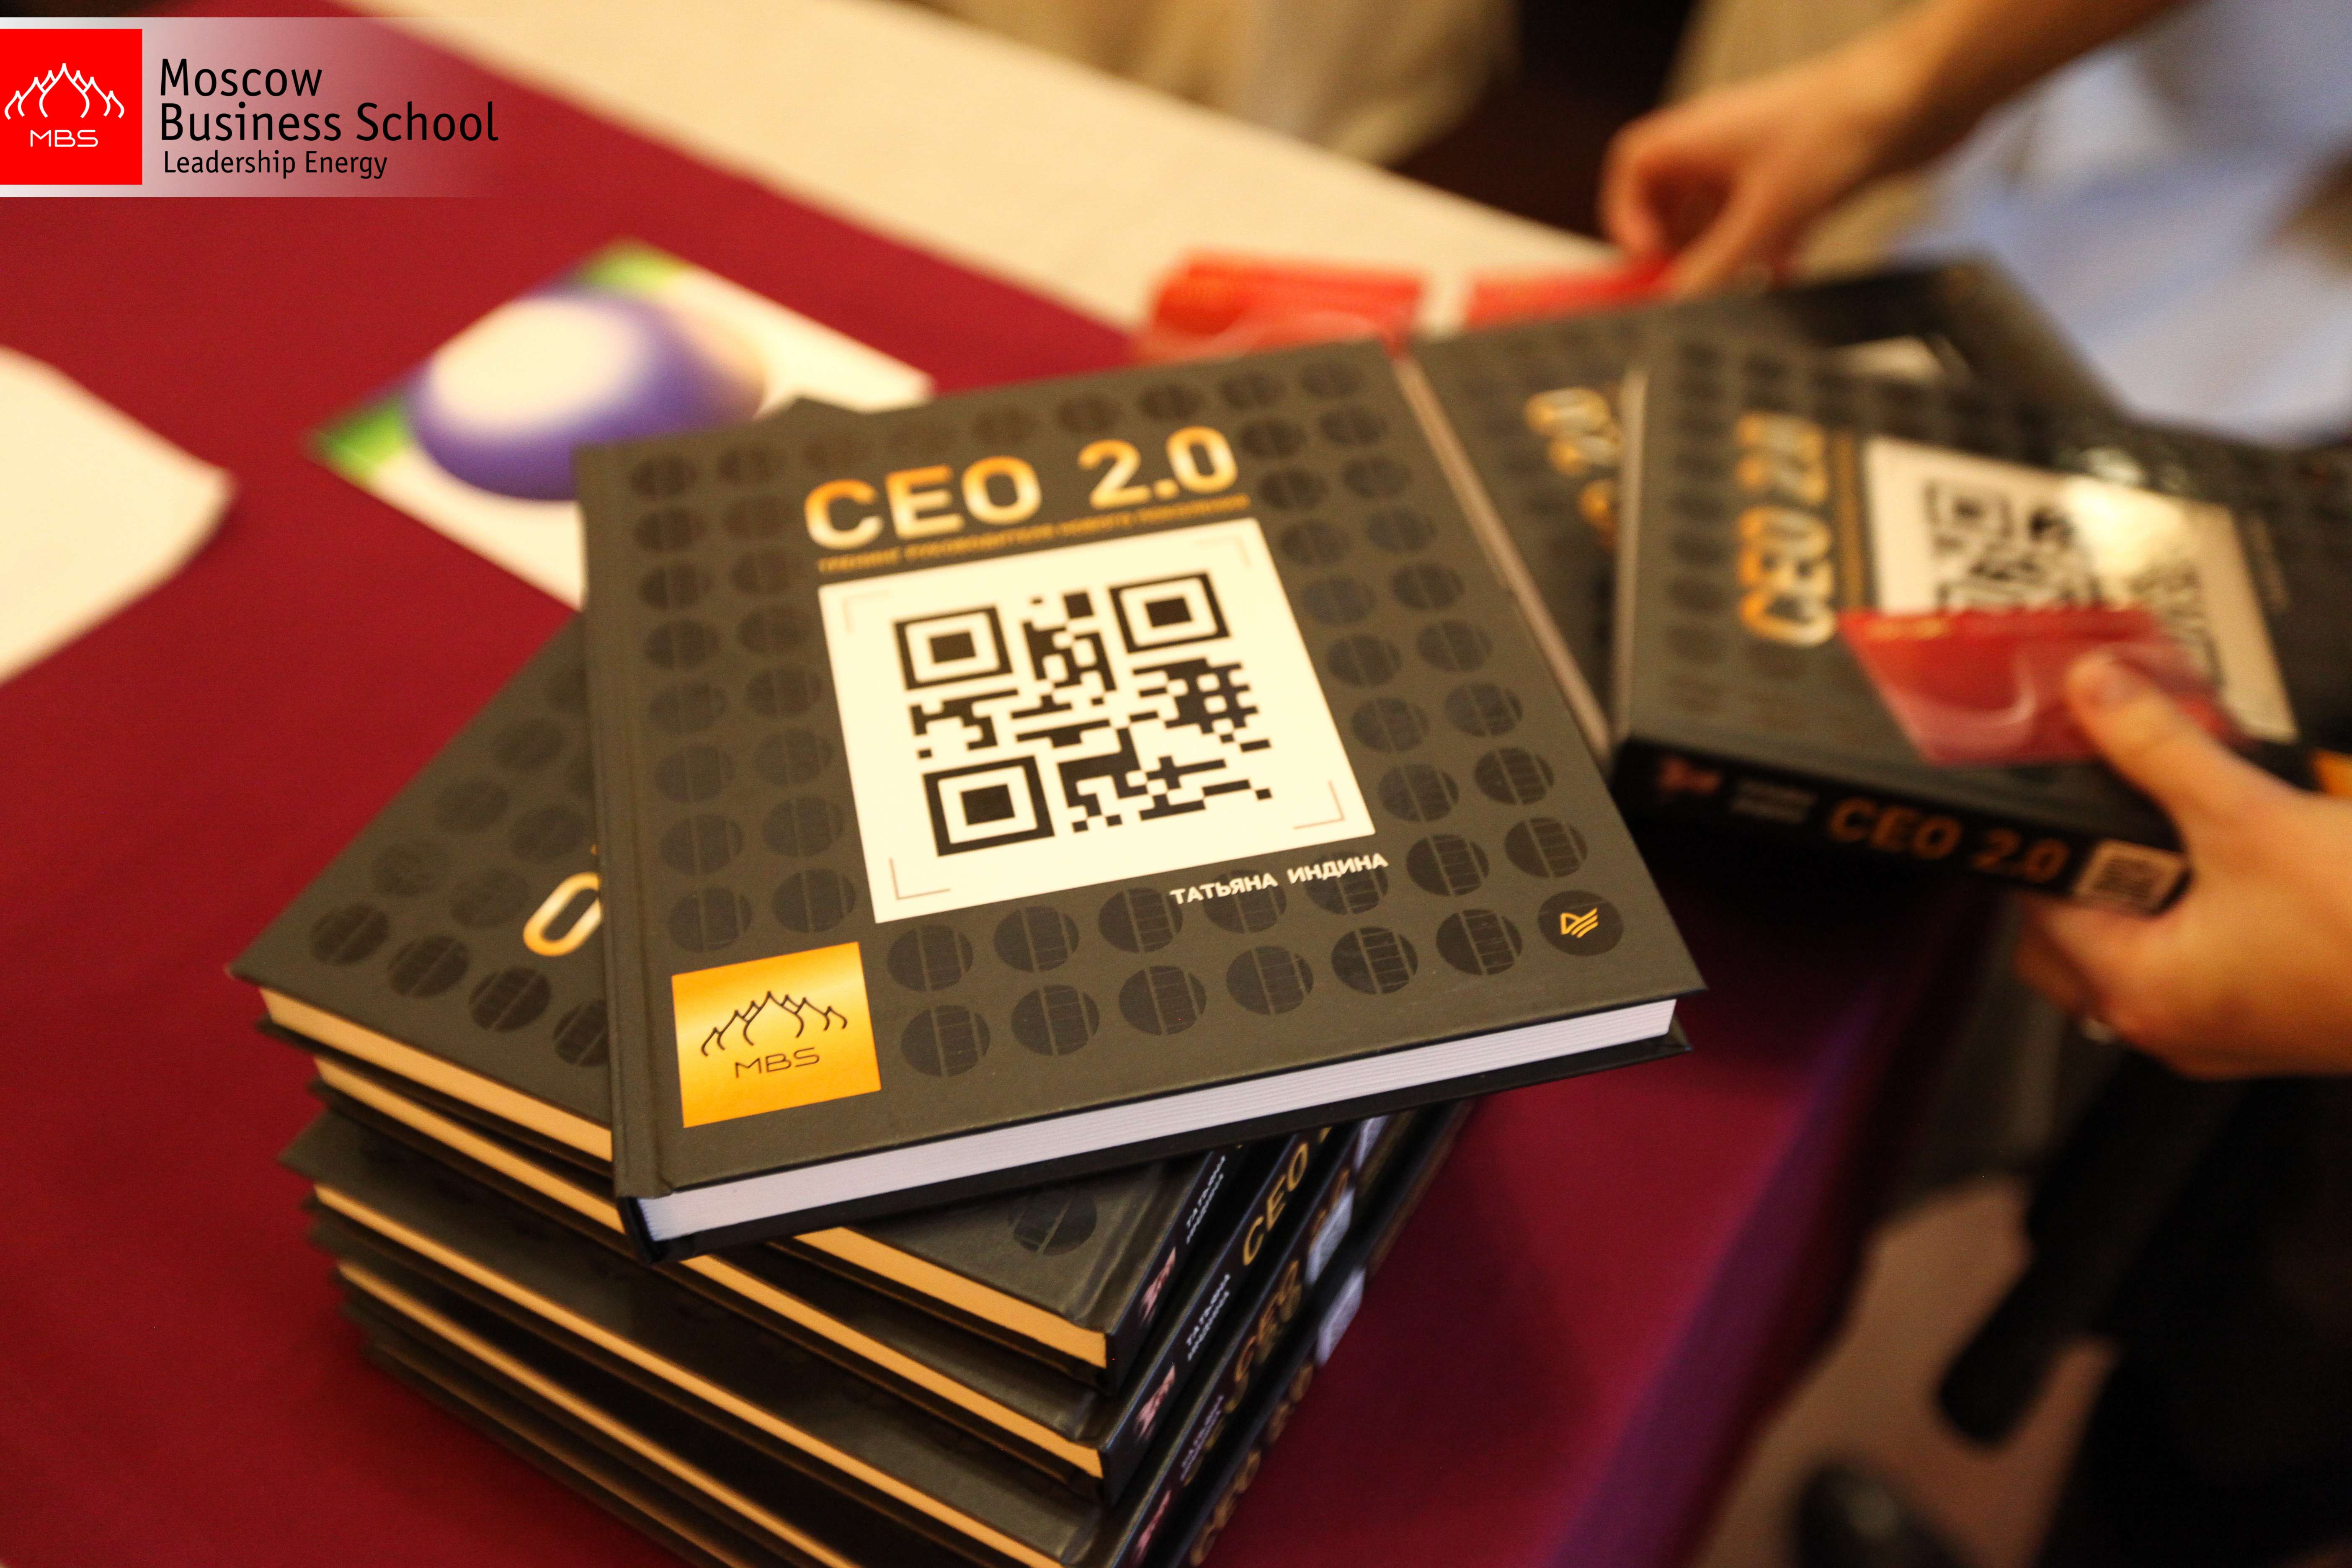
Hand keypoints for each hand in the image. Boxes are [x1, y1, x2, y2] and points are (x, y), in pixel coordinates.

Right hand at [1599, 39, 1927, 295]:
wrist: (1924, 96)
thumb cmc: (1846, 119)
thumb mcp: (1769, 210)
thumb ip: (1718, 264)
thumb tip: (1678, 305)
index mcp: (1699, 136)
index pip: (1634, 170)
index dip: (1628, 218)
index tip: (1649, 261)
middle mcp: (1724, 147)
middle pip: (1672, 203)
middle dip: (1679, 251)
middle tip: (1690, 287)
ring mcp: (1762, 164)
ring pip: (1720, 221)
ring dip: (1724, 259)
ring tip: (1739, 289)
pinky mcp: (1800, 182)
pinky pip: (1762, 227)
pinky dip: (1764, 256)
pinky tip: (1781, 276)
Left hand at [2013, 654, 2351, 1077]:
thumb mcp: (2248, 815)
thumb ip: (2158, 748)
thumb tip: (2095, 694)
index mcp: (2139, 992)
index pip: (2038, 909)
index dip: (2045, 843)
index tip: (2060, 788)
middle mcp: (2172, 1027)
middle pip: (2076, 938)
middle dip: (2089, 870)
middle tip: (2120, 806)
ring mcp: (2227, 1030)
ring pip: (2143, 949)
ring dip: (2148, 889)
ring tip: (2183, 825)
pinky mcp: (2277, 1017)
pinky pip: (2205, 962)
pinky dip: (2202, 912)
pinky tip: (2237, 862)